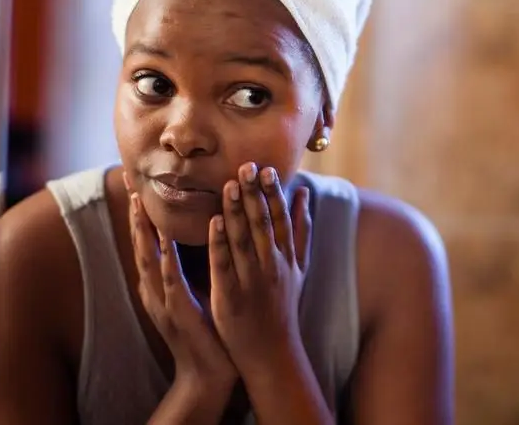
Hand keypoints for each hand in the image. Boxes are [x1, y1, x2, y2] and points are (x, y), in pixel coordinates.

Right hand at [126, 173, 237, 396]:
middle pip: (140, 246)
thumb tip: (206, 230)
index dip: (140, 216)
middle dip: (134, 216)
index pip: (147, 243)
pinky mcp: (179, 312)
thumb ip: (195, 265)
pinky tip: (166, 236)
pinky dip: (167, 256)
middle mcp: (155, 291)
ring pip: (148, 259)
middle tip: (128, 184)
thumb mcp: (198, 290)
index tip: (137, 186)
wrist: (209, 373)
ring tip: (139, 203)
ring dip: (143, 231)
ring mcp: (164, 302)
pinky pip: (171, 279)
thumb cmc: (208, 330)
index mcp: (160, 285)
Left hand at [208, 163, 311, 380]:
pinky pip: (224, 266)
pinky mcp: (230, 297)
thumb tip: (304, 194)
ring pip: (243, 241)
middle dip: (254, 194)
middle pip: (263, 225)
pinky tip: (214, 222)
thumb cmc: (283, 307)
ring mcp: (252, 281)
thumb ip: (302, 230)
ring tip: (229, 185)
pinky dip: (220, 244)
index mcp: (287, 257)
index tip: (266, 169)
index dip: (273, 193)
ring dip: (237, 211)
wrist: (272, 353)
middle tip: (246, 165)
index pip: (281, 219)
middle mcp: (272, 266)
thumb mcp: (300, 267)